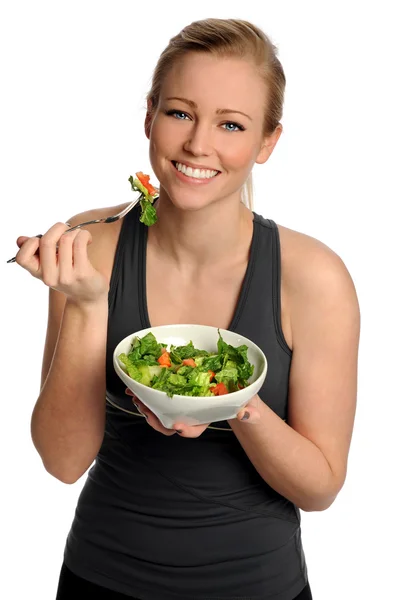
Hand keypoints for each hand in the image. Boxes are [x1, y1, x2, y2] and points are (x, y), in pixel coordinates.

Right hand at [15, 222, 108, 303]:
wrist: (88, 296)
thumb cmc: (67, 275)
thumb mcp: (48, 266)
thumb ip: (34, 252)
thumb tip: (20, 239)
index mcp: (37, 273)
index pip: (22, 258)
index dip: (30, 243)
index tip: (43, 240)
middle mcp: (49, 277)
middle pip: (46, 242)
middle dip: (57, 227)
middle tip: (65, 228)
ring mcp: (66, 276)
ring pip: (66, 239)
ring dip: (74, 231)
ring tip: (79, 235)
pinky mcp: (82, 273)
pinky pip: (80, 243)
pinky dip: (84, 235)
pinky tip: (87, 239)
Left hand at [125, 390, 261, 435]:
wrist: (233, 387)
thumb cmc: (240, 399)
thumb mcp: (247, 404)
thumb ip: (249, 411)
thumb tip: (247, 414)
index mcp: (205, 419)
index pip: (194, 430)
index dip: (185, 430)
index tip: (177, 425)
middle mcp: (190, 415)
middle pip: (169, 425)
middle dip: (155, 419)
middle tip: (145, 409)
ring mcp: (180, 406)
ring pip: (159, 413)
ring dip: (146, 406)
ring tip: (136, 396)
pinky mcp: (174, 394)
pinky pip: (157, 398)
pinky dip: (145, 394)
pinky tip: (136, 387)